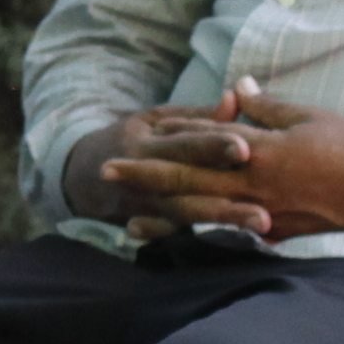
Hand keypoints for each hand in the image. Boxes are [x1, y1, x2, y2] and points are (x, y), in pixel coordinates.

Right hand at [77, 103, 268, 238]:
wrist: (80, 176)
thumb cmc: (129, 140)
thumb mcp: (155, 120)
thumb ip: (198, 115)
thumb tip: (236, 98)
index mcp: (147, 143)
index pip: (184, 143)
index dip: (213, 145)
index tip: (246, 147)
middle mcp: (144, 177)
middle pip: (189, 184)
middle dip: (225, 193)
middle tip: (262, 200)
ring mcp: (145, 207)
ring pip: (188, 214)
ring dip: (224, 219)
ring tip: (262, 223)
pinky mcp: (147, 227)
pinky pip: (178, 236)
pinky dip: (204, 241)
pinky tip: (238, 244)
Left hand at [94, 93, 343, 242]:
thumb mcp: (305, 116)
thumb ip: (266, 106)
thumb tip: (238, 85)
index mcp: (261, 150)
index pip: (205, 140)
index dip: (170, 137)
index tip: (138, 132)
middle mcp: (255, 184)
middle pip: (191, 180)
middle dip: (146, 176)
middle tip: (107, 172)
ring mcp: (264, 212)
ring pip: (203, 213)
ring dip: (163, 215)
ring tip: (127, 219)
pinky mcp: (276, 232)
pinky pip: (229, 234)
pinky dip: (200, 237)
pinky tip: (179, 243)